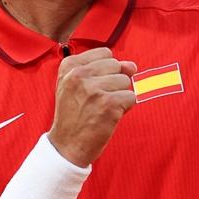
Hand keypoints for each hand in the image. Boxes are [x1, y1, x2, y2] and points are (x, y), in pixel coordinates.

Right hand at [47, 47, 137, 166]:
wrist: (66, 145)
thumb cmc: (74, 114)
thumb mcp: (79, 86)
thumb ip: (104, 70)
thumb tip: (132, 66)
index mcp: (70, 65)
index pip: (105, 54)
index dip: (107, 70)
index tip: (94, 85)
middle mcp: (79, 74)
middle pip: (117, 66)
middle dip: (114, 83)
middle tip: (97, 100)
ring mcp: (94, 89)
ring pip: (126, 81)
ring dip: (120, 96)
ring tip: (102, 108)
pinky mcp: (109, 104)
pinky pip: (132, 97)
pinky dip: (125, 108)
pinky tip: (109, 116)